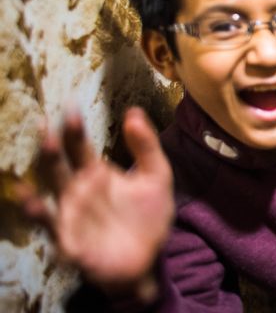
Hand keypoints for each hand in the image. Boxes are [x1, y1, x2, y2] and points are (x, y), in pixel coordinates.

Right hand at [16, 107, 173, 302]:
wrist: (150, 258)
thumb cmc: (148, 216)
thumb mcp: (156, 176)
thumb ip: (146, 146)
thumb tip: (133, 111)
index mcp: (95, 173)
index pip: (79, 146)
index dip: (74, 128)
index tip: (70, 108)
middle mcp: (77, 192)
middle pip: (58, 168)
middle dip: (51, 151)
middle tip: (45, 130)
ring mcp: (71, 217)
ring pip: (48, 198)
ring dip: (38, 187)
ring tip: (28, 178)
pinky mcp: (71, 243)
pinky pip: (53, 231)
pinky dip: (42, 220)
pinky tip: (34, 207)